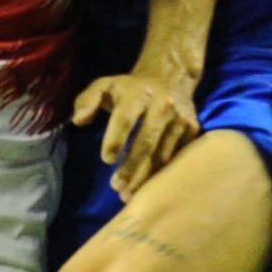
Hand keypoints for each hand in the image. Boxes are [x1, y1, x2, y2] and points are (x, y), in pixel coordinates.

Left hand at [75, 63, 201, 192]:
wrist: (171, 78)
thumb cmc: (130, 88)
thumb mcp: (105, 86)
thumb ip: (86, 100)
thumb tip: (78, 121)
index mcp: (138, 92)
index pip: (125, 118)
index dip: (115, 140)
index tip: (106, 160)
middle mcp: (162, 104)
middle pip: (146, 141)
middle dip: (131, 167)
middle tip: (116, 186)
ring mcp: (180, 118)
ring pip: (163, 154)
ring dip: (145, 177)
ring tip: (127, 193)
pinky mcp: (192, 129)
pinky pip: (176, 157)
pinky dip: (162, 175)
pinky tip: (148, 188)